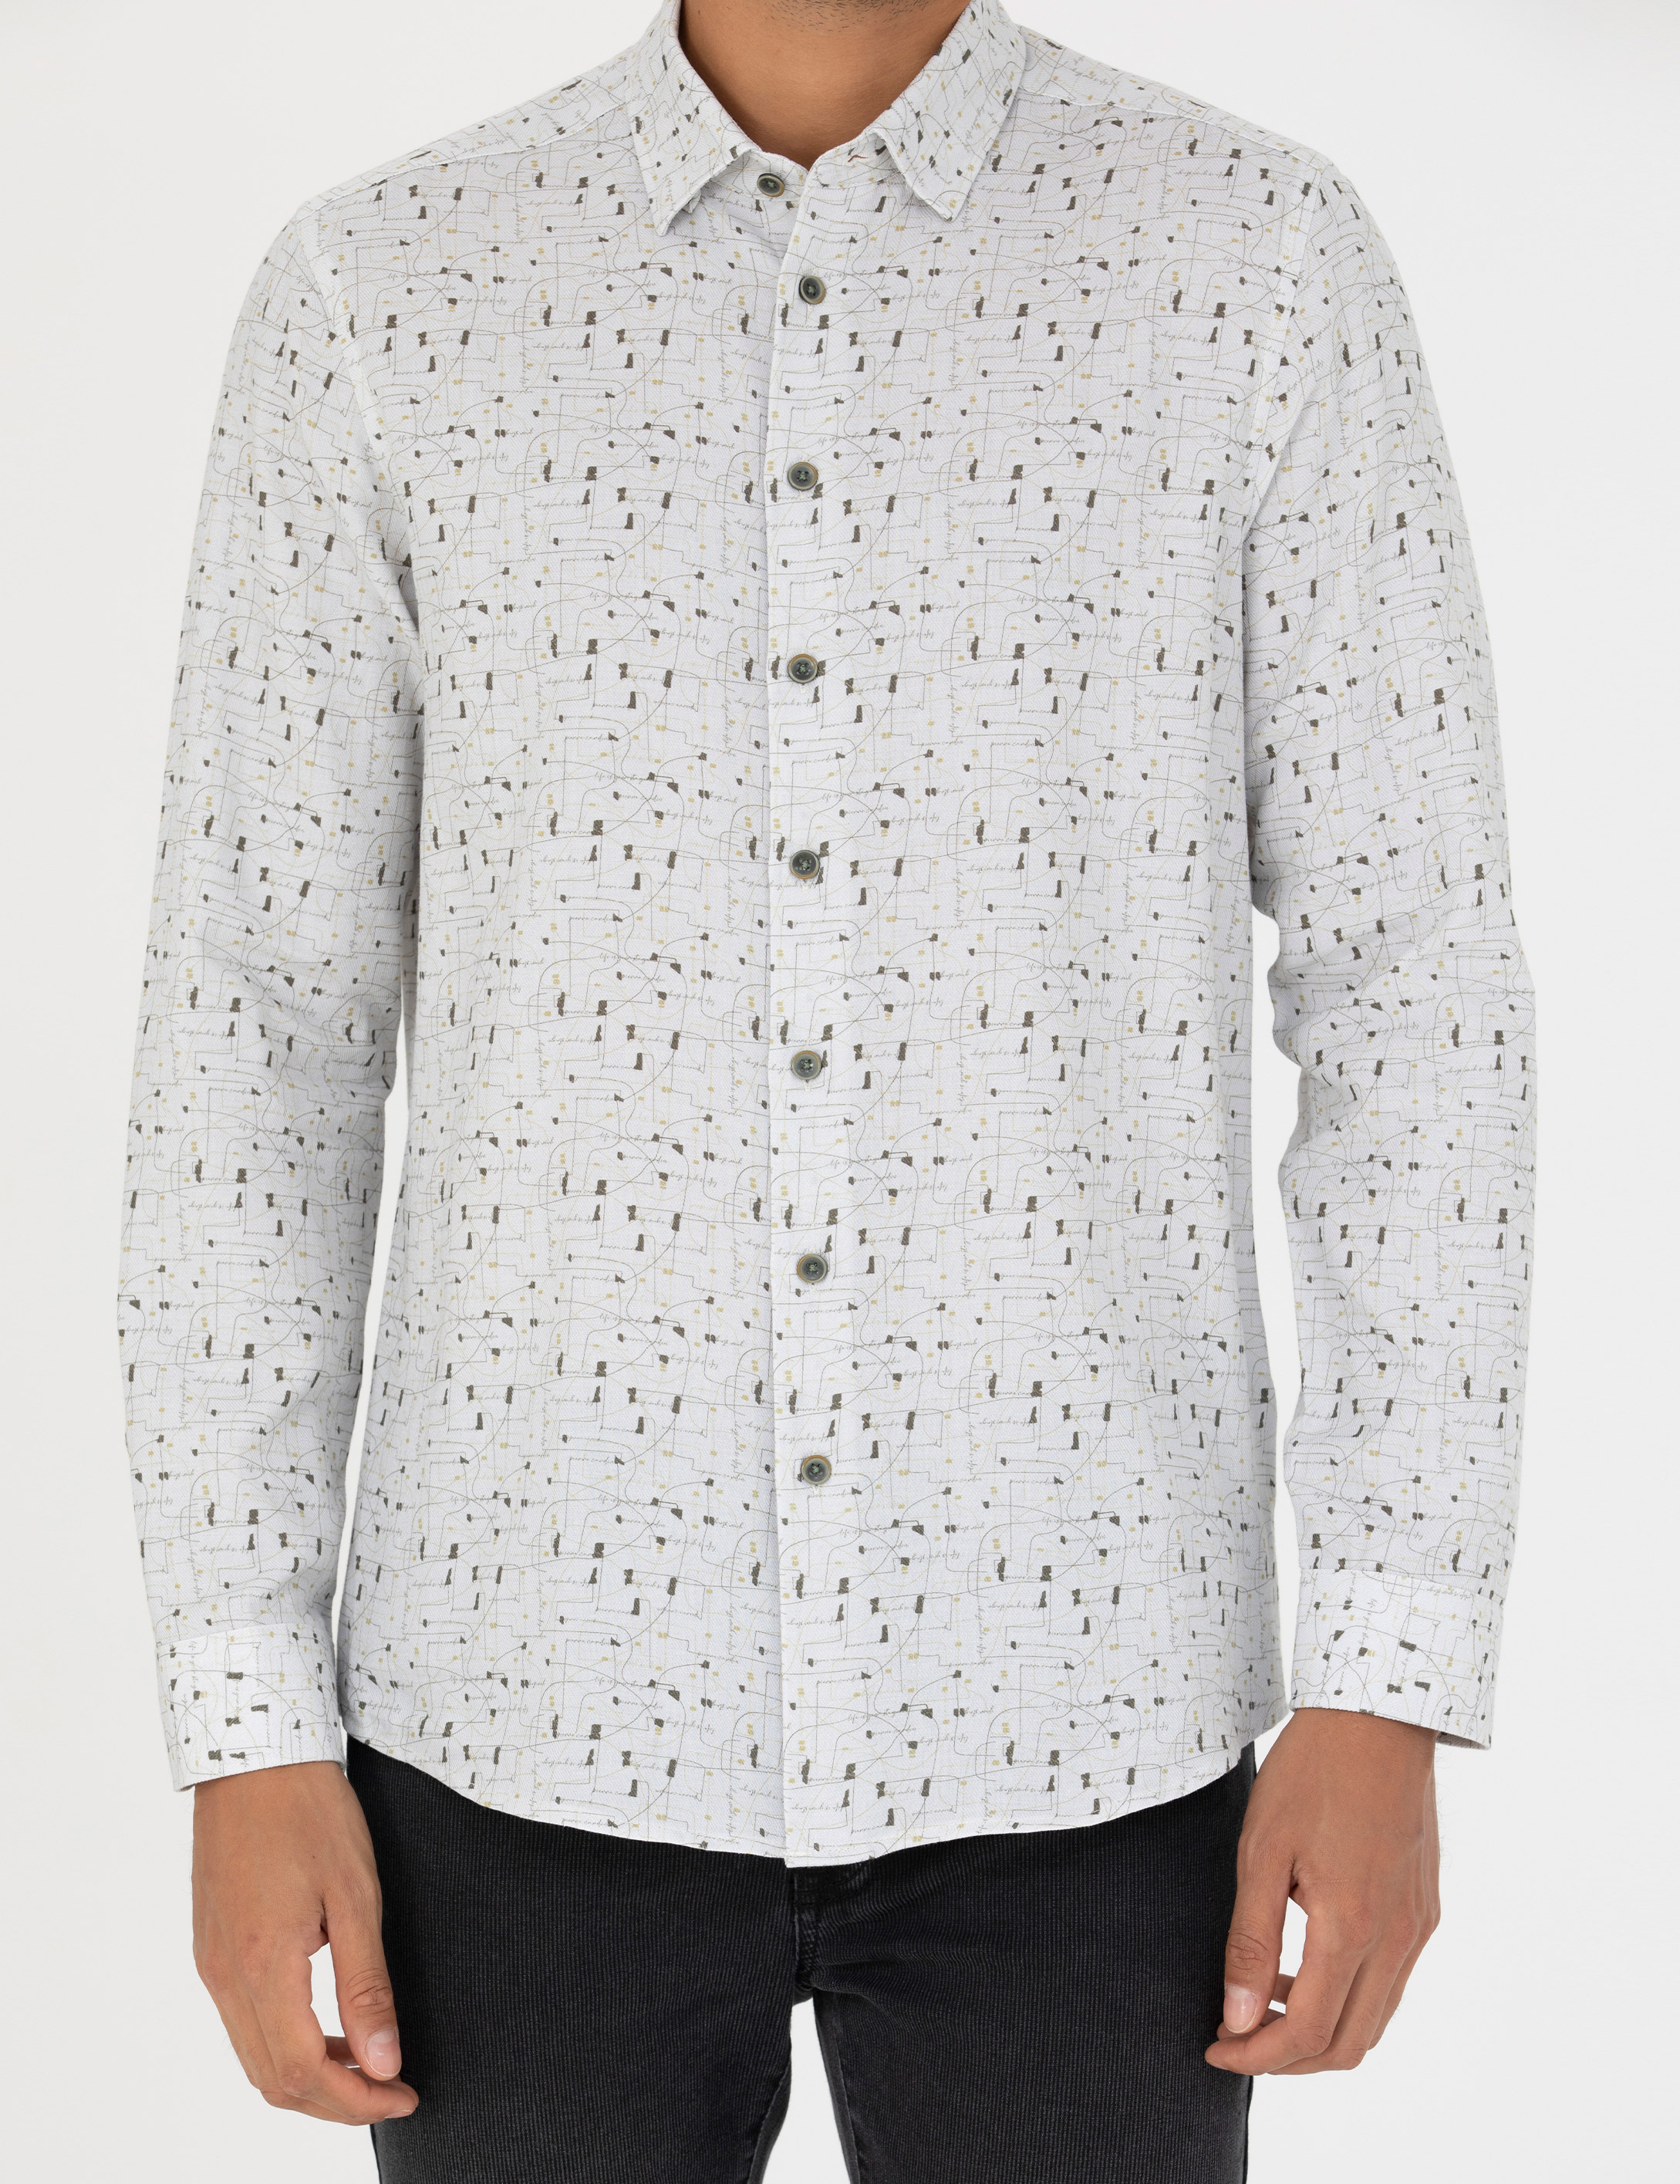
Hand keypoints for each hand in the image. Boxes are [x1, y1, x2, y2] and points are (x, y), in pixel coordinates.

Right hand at [192, 1760, 418, 2124]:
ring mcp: (211, 1962)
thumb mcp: (356, 1895)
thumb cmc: (309, 1811)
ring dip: (308, 2076)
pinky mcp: (210, 1945)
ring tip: (366, 2063)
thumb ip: (366, 1988)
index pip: (301, 2074)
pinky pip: (242, 2022)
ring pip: (254, 2056)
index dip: (356, 2101)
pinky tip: (324, 2026)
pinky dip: (284, 2042)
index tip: (404, 2093)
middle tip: (392, 2088)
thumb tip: (382, 2063)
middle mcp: (225, 1976)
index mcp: (261, 1966)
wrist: (255, 1753)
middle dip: (335, 2101)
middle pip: (272, 2080)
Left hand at [1206, 1708, 1439, 2075]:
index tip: (1215, 2046)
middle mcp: (1397, 1938)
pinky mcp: (1425, 1908)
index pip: (1307, 2033)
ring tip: (1261, 2002)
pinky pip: (1391, 1981)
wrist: (1378, 1715)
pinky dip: (1348, 1996)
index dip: (1256, 2055)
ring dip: (1320, 2030)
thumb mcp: (1261, 1851)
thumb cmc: (1313, 1772)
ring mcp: (1418, 1925)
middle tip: (1234, 2036)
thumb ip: (1251, 1942)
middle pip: (1348, 2044)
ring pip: (1375, 2019)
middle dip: (1287, 2058)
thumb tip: (1237, 2018)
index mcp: (1352, 1927)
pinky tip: (1304, 1965)